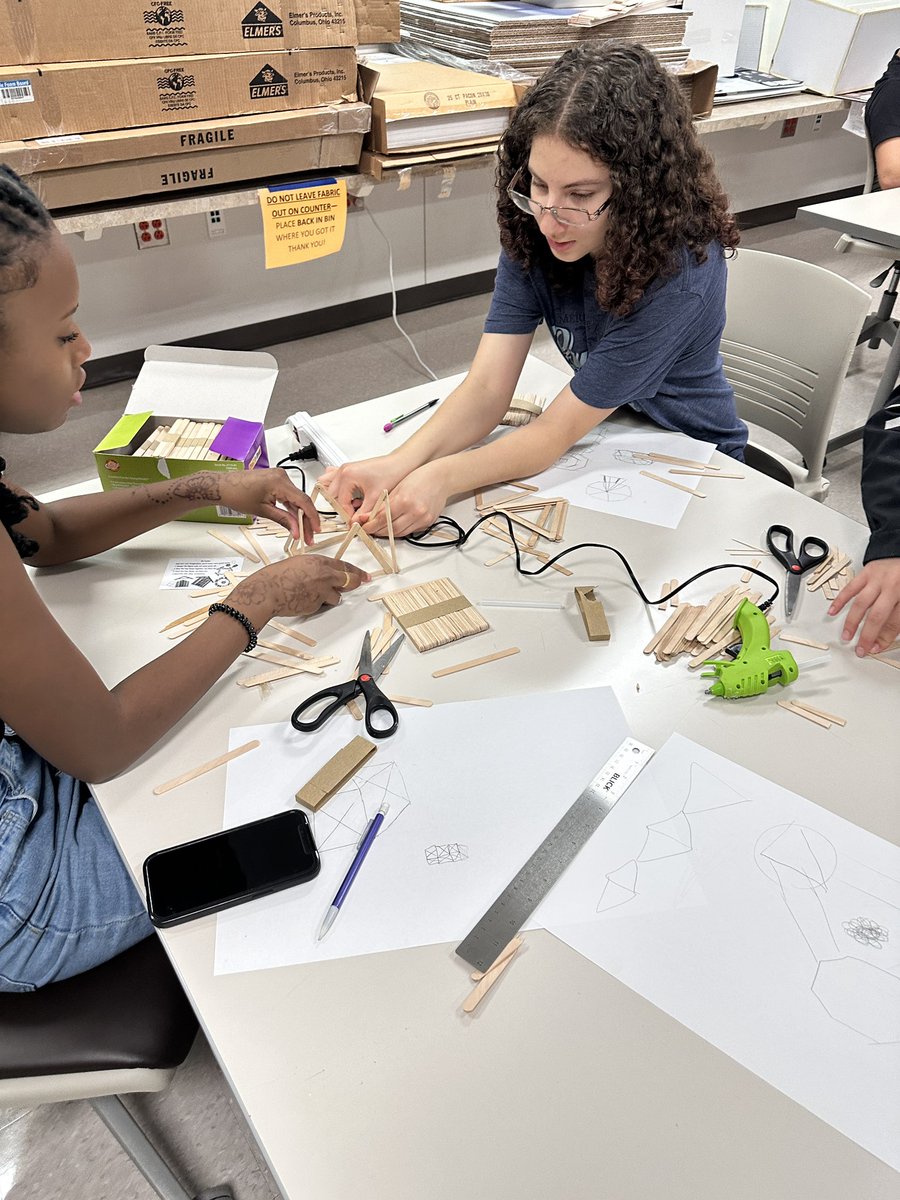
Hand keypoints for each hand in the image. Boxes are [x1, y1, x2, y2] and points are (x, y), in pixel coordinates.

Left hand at [177, 469, 319, 541]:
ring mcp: (279, 478)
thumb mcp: (262, 511)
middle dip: (306, 521)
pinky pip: (288, 496)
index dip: (312, 517)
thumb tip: (296, 530)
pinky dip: (291, 509)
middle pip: (301, 502)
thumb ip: (283, 520)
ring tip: (302, 533)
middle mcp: (282, 477)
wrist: (222, 486)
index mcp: (280, 482)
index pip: (303, 501)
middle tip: (308, 537)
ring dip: (299, 516)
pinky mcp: (275, 481)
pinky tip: (295, 522)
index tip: (316, 530)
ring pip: (296, 500)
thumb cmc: (236, 495)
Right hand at [228, 555, 368, 622]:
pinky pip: (322, 606)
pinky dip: (316, 605)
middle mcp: (324, 575)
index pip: (344, 566)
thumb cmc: (276, 576)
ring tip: (312, 594)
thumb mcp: (299, 563)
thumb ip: (315, 568)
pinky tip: (303, 600)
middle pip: (351, 580)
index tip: (365, 575)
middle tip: (362, 582)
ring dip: (330, 597)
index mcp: (319, 562)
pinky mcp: (316, 605)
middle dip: (357, 582)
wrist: (267, 591)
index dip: (356, 571)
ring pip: (337, 597)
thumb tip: (325, 574)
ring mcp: (322, 591)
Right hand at [318, 457, 403, 521]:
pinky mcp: (350, 470)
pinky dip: (341, 490)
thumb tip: (355, 523)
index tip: (354, 523)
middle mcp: (344, 471)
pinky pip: (337, 481)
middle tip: (354, 516)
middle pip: (332, 496)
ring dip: (340, 499)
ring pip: (332, 489)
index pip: (340, 502)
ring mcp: (345, 469)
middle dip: (343, 508)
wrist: (399, 463)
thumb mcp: (375, 498)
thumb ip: (363, 513)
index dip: (348, 515)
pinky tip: (352, 496)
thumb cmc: (390, 473)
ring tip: (354, 505)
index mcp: (347, 475)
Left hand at [359, 461, 449, 537]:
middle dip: (377, 531)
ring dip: (388, 533)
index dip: (371, 525)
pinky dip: (400, 530)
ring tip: (379, 529)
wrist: (441, 478)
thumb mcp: (398, 488)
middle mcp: (415, 512)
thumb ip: (385, 504)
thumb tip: (371, 516)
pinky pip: (411, 531)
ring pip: (400, 533)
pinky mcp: (428, 523)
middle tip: (368, 530)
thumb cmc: (420, 478)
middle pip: (391, 529)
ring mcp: (423, 519)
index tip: (363, 526)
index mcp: (404, 500)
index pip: (383, 519)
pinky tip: (394, 526)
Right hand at [829, 558, 899, 655]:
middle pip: (877, 616)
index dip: (883, 638)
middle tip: (860, 649)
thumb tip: (880, 640)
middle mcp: (892, 587)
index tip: (874, 648)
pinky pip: (850, 588)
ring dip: (852, 622)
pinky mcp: (866, 572)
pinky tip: (833, 611)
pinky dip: (839, 601)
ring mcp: (877, 579)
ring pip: (861, 604)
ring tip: (846, 635)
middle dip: (867, 635)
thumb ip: (896, 619)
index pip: (893, 623)